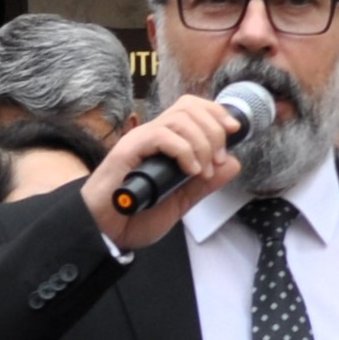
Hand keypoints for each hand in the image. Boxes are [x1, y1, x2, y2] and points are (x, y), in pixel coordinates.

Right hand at [80, 94, 245, 252]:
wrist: (104, 232)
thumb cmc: (133, 216)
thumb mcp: (180, 203)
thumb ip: (204, 185)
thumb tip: (232, 164)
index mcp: (164, 143)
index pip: (192, 109)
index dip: (217, 113)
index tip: (235, 131)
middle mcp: (152, 136)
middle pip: (189, 107)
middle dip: (214, 129)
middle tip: (218, 160)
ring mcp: (140, 141)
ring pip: (179, 119)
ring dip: (201, 143)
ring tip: (203, 170)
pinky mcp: (128, 151)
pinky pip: (161, 135)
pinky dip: (183, 151)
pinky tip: (189, 171)